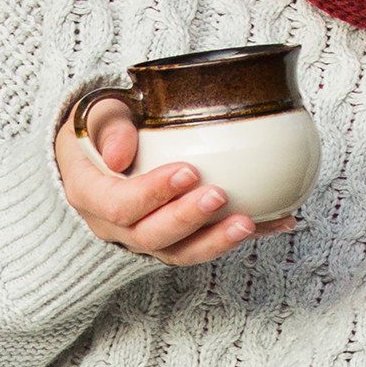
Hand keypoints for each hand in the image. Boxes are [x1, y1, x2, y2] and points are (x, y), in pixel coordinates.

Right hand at [53, 99, 296, 263]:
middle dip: (188, 219)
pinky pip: (204, 245)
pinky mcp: (173, 239)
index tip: (188, 171)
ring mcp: (142, 236)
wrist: (103, 146)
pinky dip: (239, 237)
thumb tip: (119, 155)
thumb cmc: (102, 125)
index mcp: (89, 193)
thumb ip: (108, 126)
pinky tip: (277, 223)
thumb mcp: (97, 113)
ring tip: (249, 223)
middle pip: (149, 236)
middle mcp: (112, 225)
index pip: (118, 205)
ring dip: (216, 241)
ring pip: (178, 252)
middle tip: (220, 195)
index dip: (153, 194)